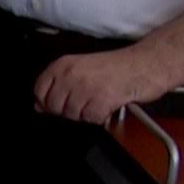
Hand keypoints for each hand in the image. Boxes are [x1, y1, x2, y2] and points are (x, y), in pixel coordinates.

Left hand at [35, 43, 175, 124]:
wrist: (144, 64)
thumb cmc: (115, 67)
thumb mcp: (81, 69)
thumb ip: (58, 85)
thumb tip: (39, 106)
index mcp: (63, 65)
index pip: (39, 90)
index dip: (45, 102)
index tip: (56, 105)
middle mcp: (71, 75)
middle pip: (54, 106)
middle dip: (67, 110)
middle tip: (83, 103)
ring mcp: (86, 87)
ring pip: (72, 115)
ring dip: (85, 113)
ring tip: (98, 101)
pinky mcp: (102, 100)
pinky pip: (91, 118)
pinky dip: (100, 117)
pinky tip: (107, 105)